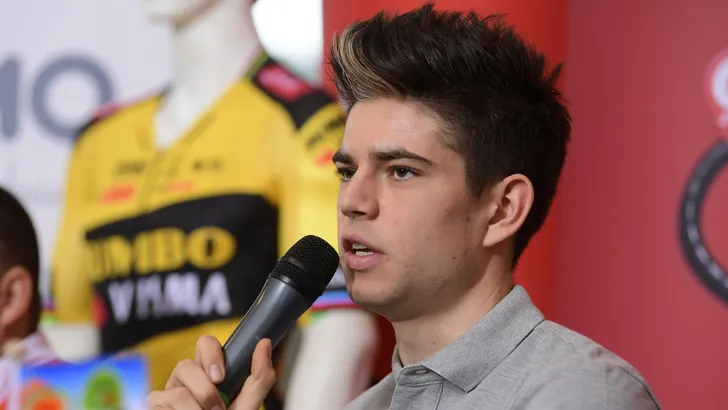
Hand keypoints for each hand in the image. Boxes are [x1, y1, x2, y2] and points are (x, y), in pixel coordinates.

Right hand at [146, 335, 275, 408]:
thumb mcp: (246, 406)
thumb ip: (259, 378)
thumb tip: (264, 343)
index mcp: (209, 373)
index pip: (205, 344)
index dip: (211, 354)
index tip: (221, 377)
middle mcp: (186, 380)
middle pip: (185, 364)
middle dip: (204, 389)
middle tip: (215, 408)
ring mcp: (167, 393)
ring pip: (177, 390)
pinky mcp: (154, 405)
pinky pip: (164, 403)